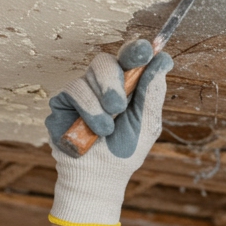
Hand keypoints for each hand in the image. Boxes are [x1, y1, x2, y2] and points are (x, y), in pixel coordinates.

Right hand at [44, 39, 172, 225]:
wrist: (99, 177)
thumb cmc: (125, 151)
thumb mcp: (146, 123)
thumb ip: (152, 93)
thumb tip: (164, 60)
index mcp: (126, 86)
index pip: (130, 59)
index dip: (138, 50)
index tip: (148, 48)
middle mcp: (102, 85)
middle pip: (105, 60)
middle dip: (115, 81)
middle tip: (120, 106)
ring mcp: (81, 91)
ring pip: (89, 76)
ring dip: (103, 105)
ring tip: (108, 130)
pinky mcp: (62, 101)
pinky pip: (74, 90)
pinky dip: (89, 112)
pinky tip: (95, 131)